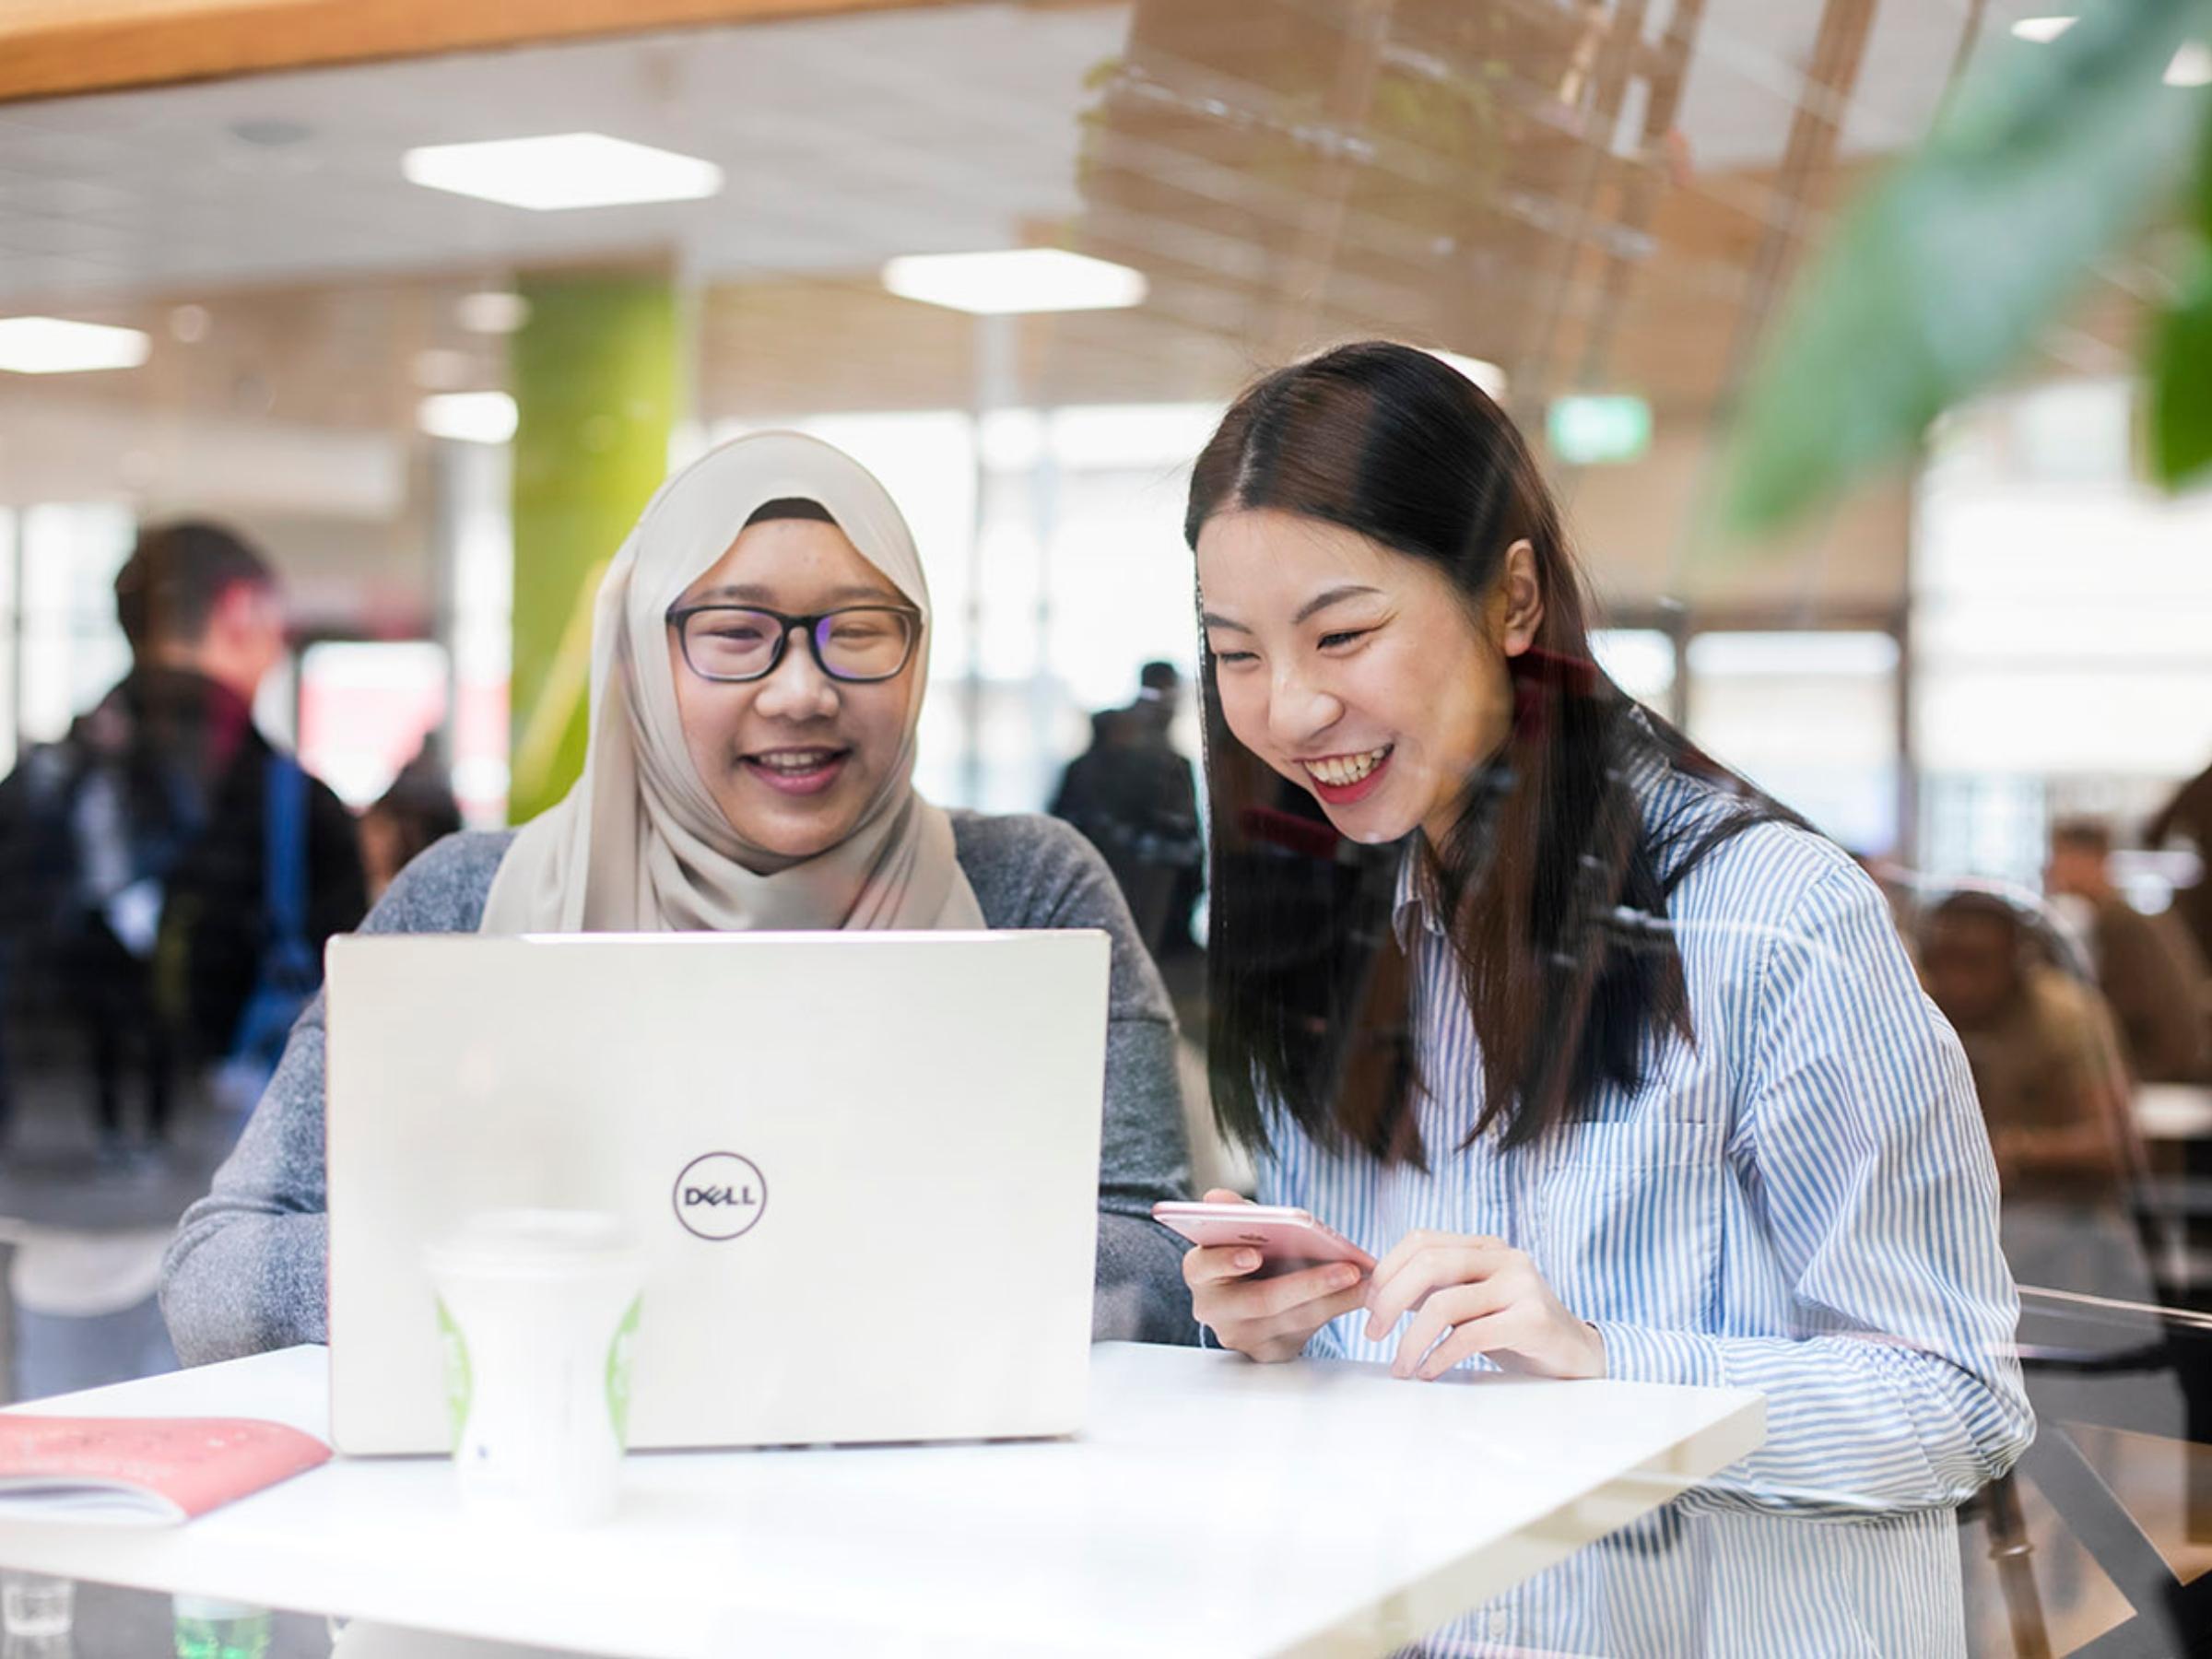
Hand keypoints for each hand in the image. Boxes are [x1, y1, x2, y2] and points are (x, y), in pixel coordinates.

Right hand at [1181, 1189, 1369, 1362]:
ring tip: (1366, 1279)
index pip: (1203, 1267)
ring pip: (1293, 1320)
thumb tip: (1218, 1196)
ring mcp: (1242, 1336)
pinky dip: (1337, 1310)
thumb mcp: (1239, 1231)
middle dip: (1308, 1284)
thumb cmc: (1247, 1254)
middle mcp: (1215, 1310)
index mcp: (1201, 1274)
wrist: (1252, 1298)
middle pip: (1261, 1301)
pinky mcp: (1269, 1352)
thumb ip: (1235, 1213)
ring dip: (1334, 1298)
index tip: (1253, 1254)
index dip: (1225, 1261)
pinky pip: (1307, 1333)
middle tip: (1348, 1269)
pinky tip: (1362, 1294)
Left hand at [1363, 1231, 1605, 1380]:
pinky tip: (1429, 1372)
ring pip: (1445, 1303)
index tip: (1369, 1306)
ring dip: (1411, 1339)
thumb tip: (1376, 1294)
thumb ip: (1438, 1289)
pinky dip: (1440, 1356)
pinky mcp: (1532, 1320)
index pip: (1421, 1240)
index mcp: (1486, 1246)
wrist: (1577, 1358)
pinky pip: (1470, 1335)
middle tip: (1372, 1334)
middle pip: (1429, 1264)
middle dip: (1389, 1300)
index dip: (1387, 1270)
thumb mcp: (1474, 1302)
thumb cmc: (1515, 1331)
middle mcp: (1505, 1257)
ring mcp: (1522, 1286)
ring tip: (1400, 1366)